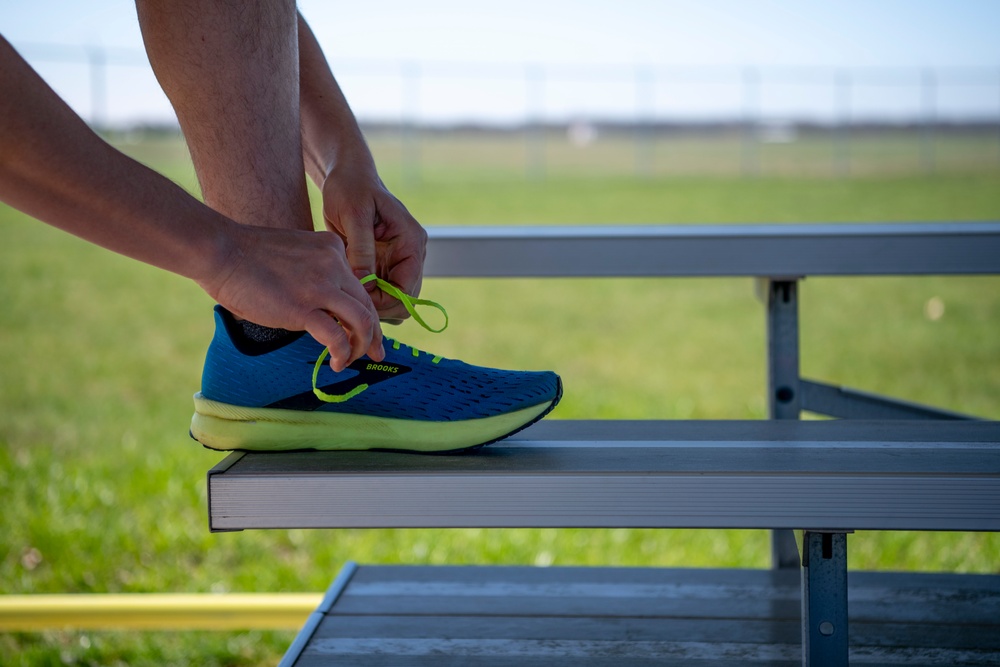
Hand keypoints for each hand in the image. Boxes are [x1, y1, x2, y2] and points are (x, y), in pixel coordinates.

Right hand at [199, 222, 383, 371]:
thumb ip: (313, 274)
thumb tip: (320, 305)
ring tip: (351, 361)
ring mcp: (321, 286)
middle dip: (375, 334)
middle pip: (368, 305)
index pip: (360, 286)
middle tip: (376, 353)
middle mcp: (334, 265)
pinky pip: (337, 336)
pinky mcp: (304, 307)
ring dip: (362, 346)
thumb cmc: (247, 256)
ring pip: (362, 321)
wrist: (221, 250)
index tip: (369, 331)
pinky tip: (336, 363)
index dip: (368, 312)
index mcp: (332, 249)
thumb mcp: (295, 255)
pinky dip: (342, 353)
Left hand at [320, 158, 427, 321]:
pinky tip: (346, 294)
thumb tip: (364, 283)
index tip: (357, 300)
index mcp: (411, 241)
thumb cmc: (351, 188)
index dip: (385, 301)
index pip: (408, 287)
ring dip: (372, 306)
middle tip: (349, 306)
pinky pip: (380, 292)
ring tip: (346, 301)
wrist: (346, 177)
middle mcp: (410, 254)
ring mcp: (397, 261)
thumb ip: (361, 249)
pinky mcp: (383, 265)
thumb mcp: (354, 215)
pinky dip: (366, 298)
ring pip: (393, 301)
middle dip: (379, 308)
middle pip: (404, 300)